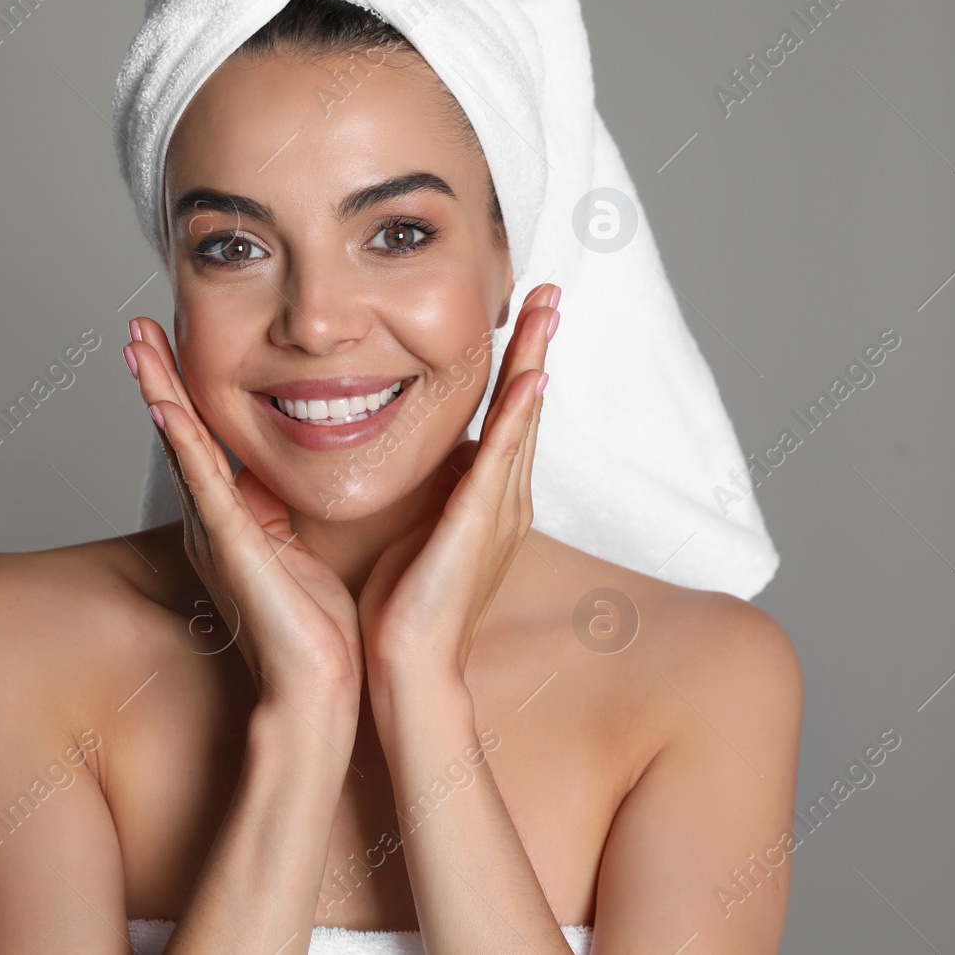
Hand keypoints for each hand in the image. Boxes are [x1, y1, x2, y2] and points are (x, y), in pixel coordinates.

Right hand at [125, 317, 364, 713]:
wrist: (318, 686)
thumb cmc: (318, 630)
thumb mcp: (305, 551)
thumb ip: (292, 514)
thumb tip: (307, 475)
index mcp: (235, 520)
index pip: (206, 441)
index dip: (187, 392)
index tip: (173, 343)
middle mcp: (216, 522)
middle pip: (180, 434)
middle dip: (159, 378)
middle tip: (138, 328)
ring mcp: (218, 532)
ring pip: (182, 448)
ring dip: (159, 393)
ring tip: (138, 345)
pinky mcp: (231, 546)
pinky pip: (203, 484)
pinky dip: (183, 443)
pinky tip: (166, 406)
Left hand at [354, 283, 557, 689]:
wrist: (406, 664)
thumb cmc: (402, 605)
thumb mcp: (415, 525)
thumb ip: (427, 487)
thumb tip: (426, 452)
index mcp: (486, 496)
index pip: (506, 415)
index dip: (515, 363)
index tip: (520, 315)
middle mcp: (503, 497)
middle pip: (526, 405)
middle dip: (538, 344)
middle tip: (552, 290)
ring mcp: (498, 509)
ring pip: (523, 418)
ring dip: (535, 359)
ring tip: (549, 310)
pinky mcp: (480, 523)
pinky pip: (504, 457)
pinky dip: (520, 415)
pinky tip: (532, 376)